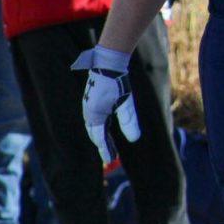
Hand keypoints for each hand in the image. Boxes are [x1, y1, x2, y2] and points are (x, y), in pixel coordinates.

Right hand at [71, 46, 139, 164]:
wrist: (107, 62)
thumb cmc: (117, 82)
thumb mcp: (126, 103)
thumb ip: (129, 121)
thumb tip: (135, 139)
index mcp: (95, 115)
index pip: (99, 138)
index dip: (106, 149)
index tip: (111, 160)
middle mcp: (88, 112)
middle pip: (94, 134)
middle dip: (102, 145)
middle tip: (110, 156)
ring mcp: (87, 106)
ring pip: (93, 127)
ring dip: (99, 136)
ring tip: (107, 145)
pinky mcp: (90, 100)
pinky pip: (93, 118)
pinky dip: (98, 127)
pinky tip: (105, 127)